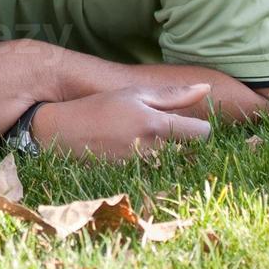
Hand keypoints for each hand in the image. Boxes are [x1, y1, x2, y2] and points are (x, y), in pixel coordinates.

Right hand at [31, 84, 211, 160]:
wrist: (62, 132)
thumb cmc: (99, 107)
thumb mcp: (134, 94)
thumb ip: (172, 95)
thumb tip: (206, 88)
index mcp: (155, 124)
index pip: (202, 134)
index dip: (201, 128)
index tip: (190, 124)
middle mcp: (151, 150)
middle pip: (191, 153)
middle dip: (185, 143)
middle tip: (168, 132)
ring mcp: (141, 169)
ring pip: (174, 164)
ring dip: (169, 155)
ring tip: (147, 141)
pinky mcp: (131, 180)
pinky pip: (156, 174)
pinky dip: (153, 165)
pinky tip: (135, 153)